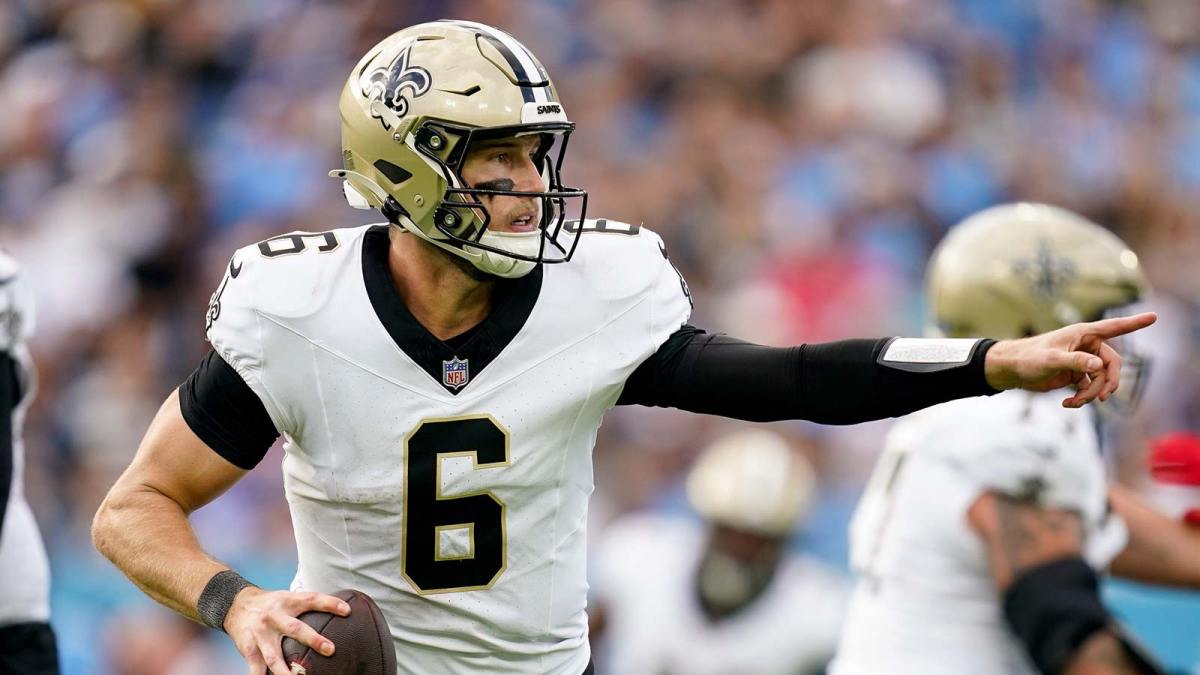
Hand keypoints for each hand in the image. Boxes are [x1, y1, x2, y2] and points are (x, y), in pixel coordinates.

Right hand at [224, 587, 350, 674]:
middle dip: (313, 639)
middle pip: (295, 628)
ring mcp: (261, 635)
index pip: (312, 599)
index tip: (347, 610)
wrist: (235, 605)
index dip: (329, 603)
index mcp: (287, 602)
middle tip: (331, 649)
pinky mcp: (249, 649)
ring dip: (287, 671)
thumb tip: (340, 610)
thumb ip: (307, 605)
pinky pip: (256, 669)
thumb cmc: (270, 604)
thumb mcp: (288, 598)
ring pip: (275, 656)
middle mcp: (274, 617)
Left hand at [983, 312, 1155, 407]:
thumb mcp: (1051, 359)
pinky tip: (1068, 404)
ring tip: (1075, 402)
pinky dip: (1082, 398)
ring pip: (1101, 380)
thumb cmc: (1028, 357)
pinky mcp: (1075, 375)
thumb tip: (1098, 366)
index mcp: (1083, 334)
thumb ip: (1075, 362)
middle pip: (1112, 364)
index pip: (1114, 327)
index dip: (1135, 323)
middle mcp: (1086, 346)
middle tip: (1102, 397)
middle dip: (1108, 382)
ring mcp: (1082, 361)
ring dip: (1091, 394)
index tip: (1154, 316)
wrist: (1012, 370)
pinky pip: (1089, 388)